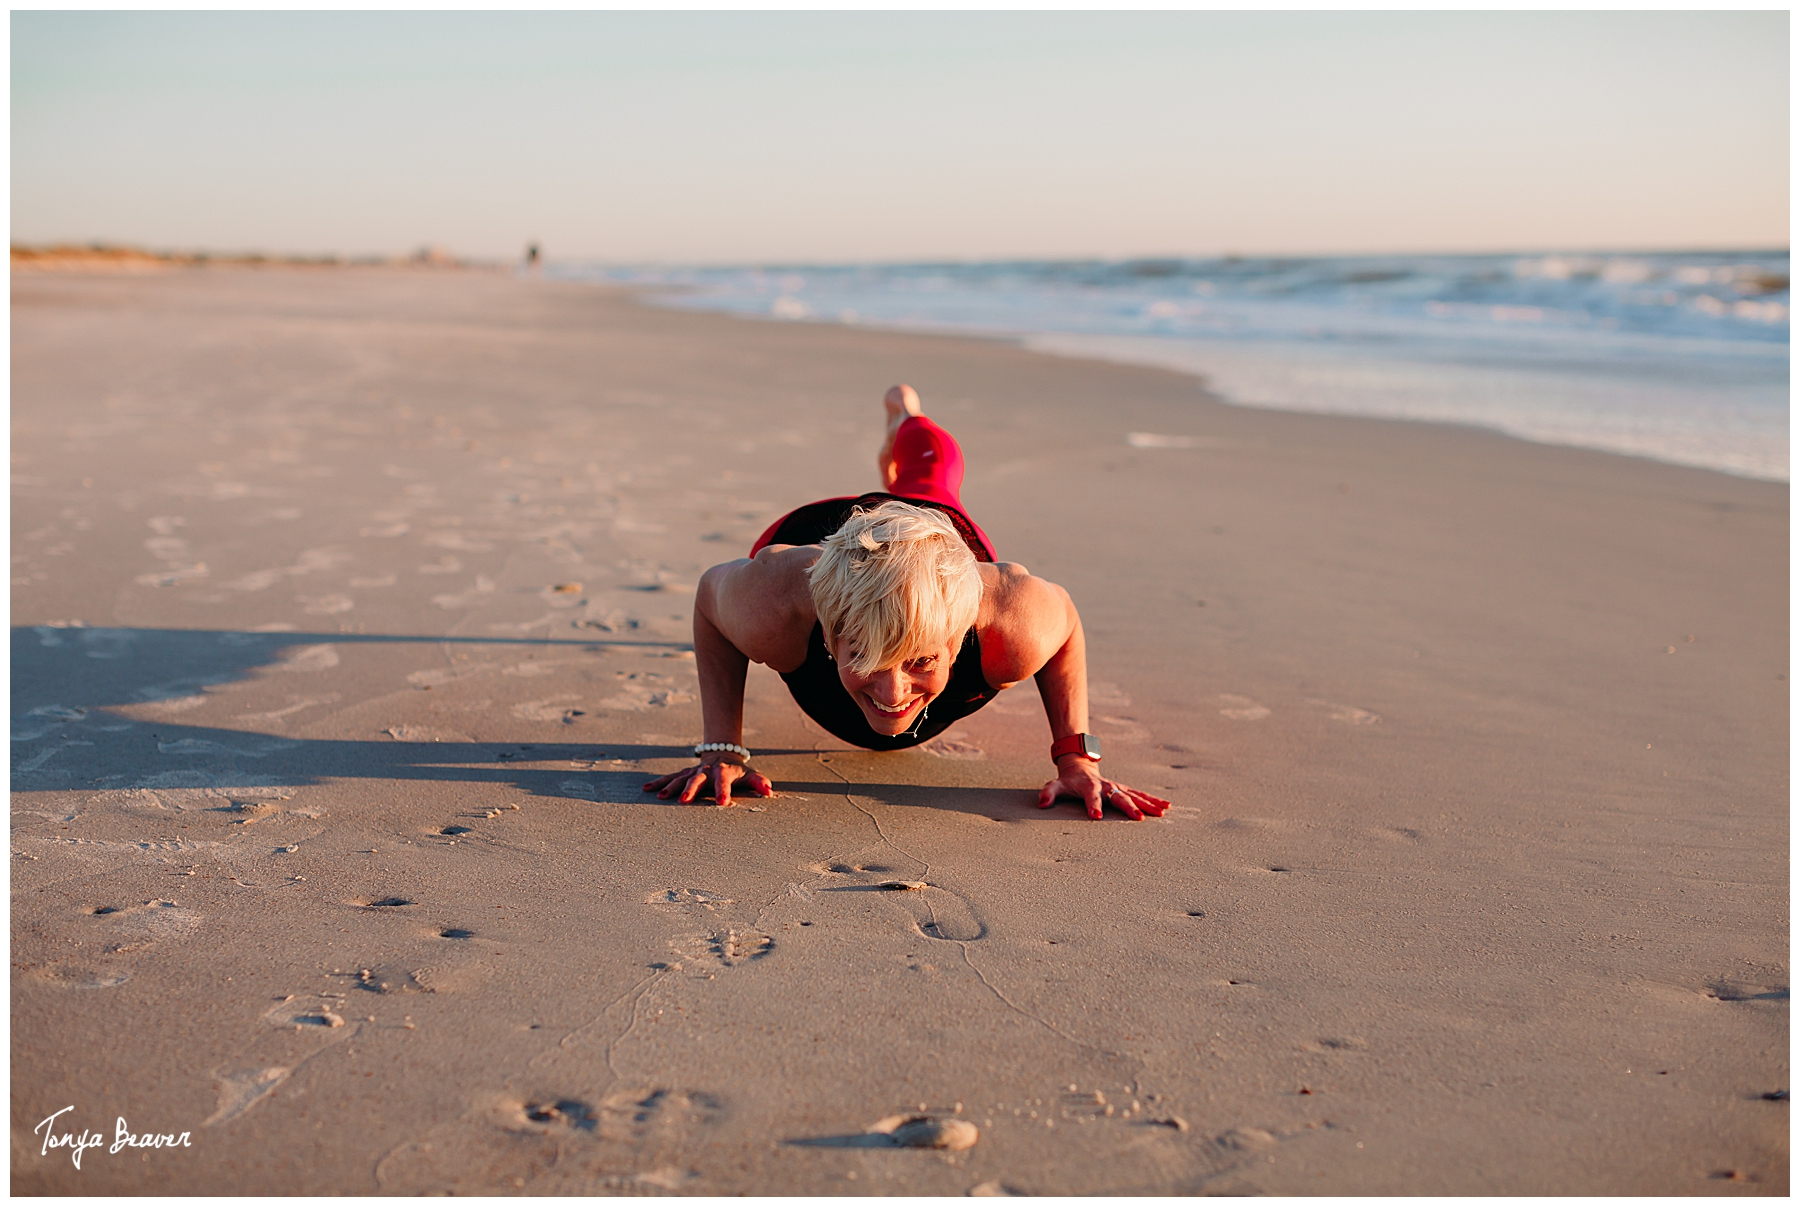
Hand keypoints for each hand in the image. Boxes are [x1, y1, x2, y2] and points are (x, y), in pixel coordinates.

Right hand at [642, 756, 772, 807]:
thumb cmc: (738, 771)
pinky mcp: (684, 773)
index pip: (724, 782)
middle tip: (683, 801)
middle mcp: (706, 770)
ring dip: (671, 787)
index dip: (723, 791)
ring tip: (661, 797)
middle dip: (691, 790)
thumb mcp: (750, 775)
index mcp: (723, 772)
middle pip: (698, 779)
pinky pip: (670, 777)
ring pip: (681, 778)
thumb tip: (770, 791)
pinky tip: (647, 789)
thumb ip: (759, 782)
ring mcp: (693, 771)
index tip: (722, 804)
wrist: (723, 753)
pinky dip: (659, 782)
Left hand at [1037, 759, 1169, 820]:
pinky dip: (1153, 800)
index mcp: (1089, 786)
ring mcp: (1117, 787)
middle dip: (1128, 807)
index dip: (1093, 806)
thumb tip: (1041, 803)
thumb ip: (1048, 793)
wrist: (1081, 766)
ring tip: (1162, 812)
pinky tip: (1166, 807)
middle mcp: (1106, 786)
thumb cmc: (1068, 781)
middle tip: (1138, 818)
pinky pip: (1141, 794)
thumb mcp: (1055, 785)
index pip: (1091, 796)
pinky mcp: (1125, 789)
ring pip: (1135, 795)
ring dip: (1148, 804)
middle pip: (1119, 796)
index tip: (1096, 817)